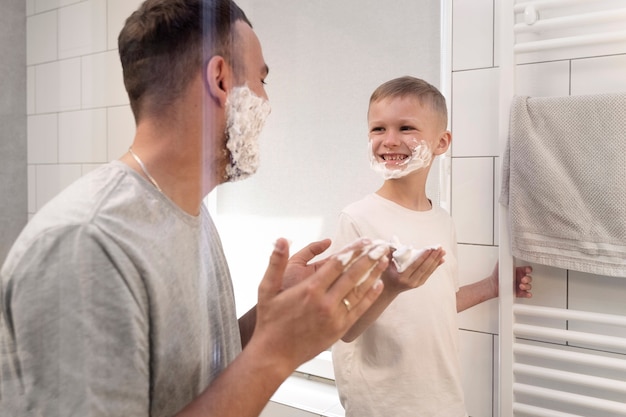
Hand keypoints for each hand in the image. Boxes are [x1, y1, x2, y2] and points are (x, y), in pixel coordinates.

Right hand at [250, 237, 387, 371]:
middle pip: (352, 275)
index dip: (352, 250)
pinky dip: (370, 296)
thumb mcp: (267, 289)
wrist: (275, 354)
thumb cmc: (270, 321)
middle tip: (380, 246)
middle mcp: (325, 302)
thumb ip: (276, 263)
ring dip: (373, 274)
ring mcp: (334, 317)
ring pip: (359, 291)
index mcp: (309, 289)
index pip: (336, 264)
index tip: (363, 241)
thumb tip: (280, 240)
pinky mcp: (339, 329)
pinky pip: (359, 309)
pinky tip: (378, 285)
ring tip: (384, 261)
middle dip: (368, 258)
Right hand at [380, 247, 445, 294]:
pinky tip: (441, 259)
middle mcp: (410, 282)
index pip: (414, 265)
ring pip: (428, 271)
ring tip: (442, 251)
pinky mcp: (420, 283)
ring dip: (436, 260)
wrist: (389, 288)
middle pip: (424, 268)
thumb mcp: (385, 263)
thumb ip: (390, 251)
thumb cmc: (386, 272)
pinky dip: (435, 265)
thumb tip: (393, 238)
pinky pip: (429, 273)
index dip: (423, 257)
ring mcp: (416, 284)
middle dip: (432, 257)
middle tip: (439, 247)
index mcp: (401, 277)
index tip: (429, 248)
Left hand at [489, 262, 532, 297]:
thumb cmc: (497, 274)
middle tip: (522, 279)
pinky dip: (527, 294)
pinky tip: (526, 293)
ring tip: (520, 286)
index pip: (527, 269)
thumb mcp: (501, 263)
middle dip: (528, 279)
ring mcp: (521, 285)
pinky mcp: (519, 292)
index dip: (528, 269)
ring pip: (529, 286)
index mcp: (518, 271)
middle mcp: (520, 278)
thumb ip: (506, 258)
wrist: (492, 284)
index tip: (527, 270)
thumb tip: (508, 251)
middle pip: (529, 278)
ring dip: (527, 286)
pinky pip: (526, 293)